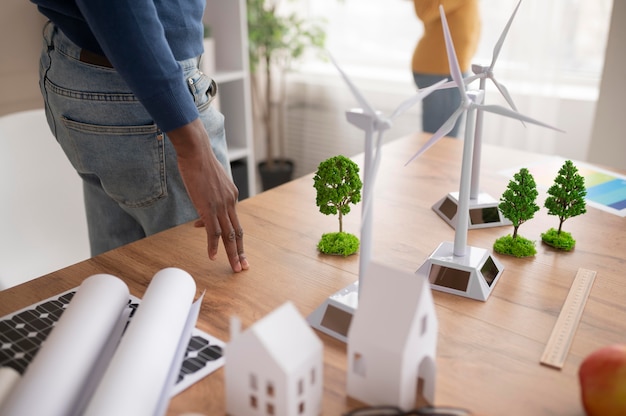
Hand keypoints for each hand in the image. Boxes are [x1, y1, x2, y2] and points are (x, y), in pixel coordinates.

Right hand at [167, 119, 248, 271]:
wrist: (197, 152)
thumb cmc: (199, 163)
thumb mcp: (208, 183)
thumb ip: (209, 197)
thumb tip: (201, 217)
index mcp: (232, 195)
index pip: (231, 220)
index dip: (229, 234)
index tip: (228, 246)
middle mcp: (230, 202)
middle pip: (237, 232)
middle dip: (241, 251)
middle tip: (244, 266)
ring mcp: (221, 206)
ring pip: (229, 236)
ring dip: (232, 254)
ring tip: (235, 268)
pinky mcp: (208, 208)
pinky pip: (213, 232)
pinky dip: (213, 246)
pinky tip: (213, 257)